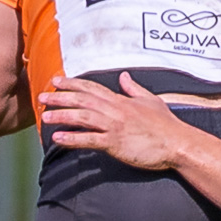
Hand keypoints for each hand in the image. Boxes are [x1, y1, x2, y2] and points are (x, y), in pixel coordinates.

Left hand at [39, 74, 190, 170]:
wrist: (179, 144)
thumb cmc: (167, 125)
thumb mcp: (152, 101)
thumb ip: (135, 89)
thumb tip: (124, 76)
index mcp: (122, 101)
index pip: (92, 88)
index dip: (72, 84)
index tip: (56, 81)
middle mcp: (115, 111)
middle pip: (82, 101)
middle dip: (60, 98)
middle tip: (41, 97)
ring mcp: (115, 127)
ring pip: (82, 118)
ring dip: (62, 116)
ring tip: (45, 117)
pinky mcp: (116, 143)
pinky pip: (89, 139)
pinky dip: (72, 138)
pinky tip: (58, 138)